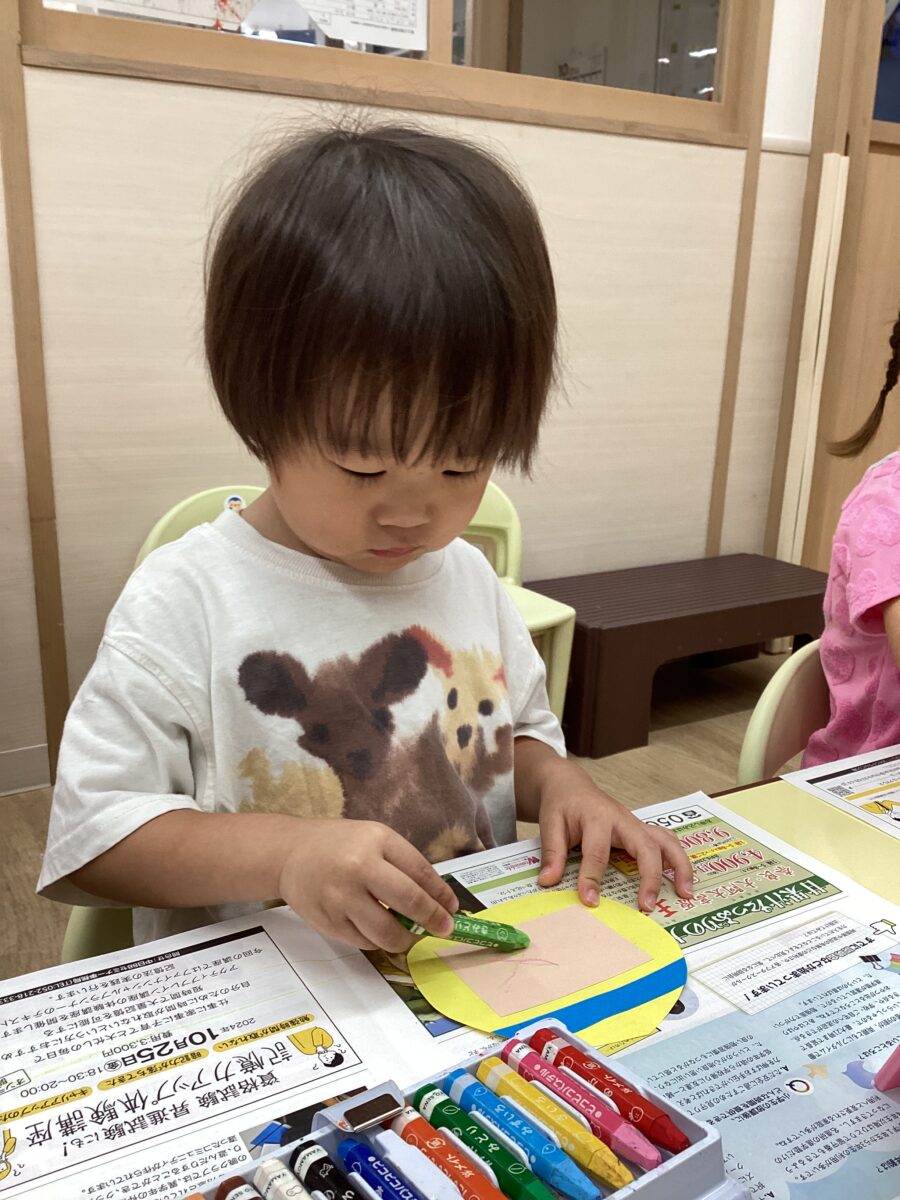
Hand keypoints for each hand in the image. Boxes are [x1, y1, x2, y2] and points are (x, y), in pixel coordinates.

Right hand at [276, 819, 458, 951]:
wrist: (291, 854)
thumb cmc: (340, 844)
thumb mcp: (375, 839)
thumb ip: (404, 865)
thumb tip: (439, 900)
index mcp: (376, 841)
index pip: (420, 872)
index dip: (441, 895)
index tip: (453, 909)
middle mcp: (359, 868)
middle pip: (409, 901)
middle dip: (433, 919)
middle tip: (445, 928)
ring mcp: (341, 898)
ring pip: (387, 932)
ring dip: (407, 939)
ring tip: (412, 936)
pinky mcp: (329, 922)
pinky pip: (365, 942)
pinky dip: (379, 941)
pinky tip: (381, 931)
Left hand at [535, 760, 693, 911]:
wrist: (570, 786)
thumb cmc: (561, 804)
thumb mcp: (550, 824)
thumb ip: (552, 853)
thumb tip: (548, 882)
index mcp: (597, 816)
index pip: (597, 851)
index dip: (592, 878)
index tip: (590, 901)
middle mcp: (622, 819)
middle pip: (645, 846)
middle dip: (650, 877)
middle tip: (647, 907)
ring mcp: (635, 824)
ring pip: (666, 841)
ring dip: (679, 866)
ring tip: (686, 893)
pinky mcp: (640, 831)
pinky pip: (666, 842)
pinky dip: (677, 860)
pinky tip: (682, 881)